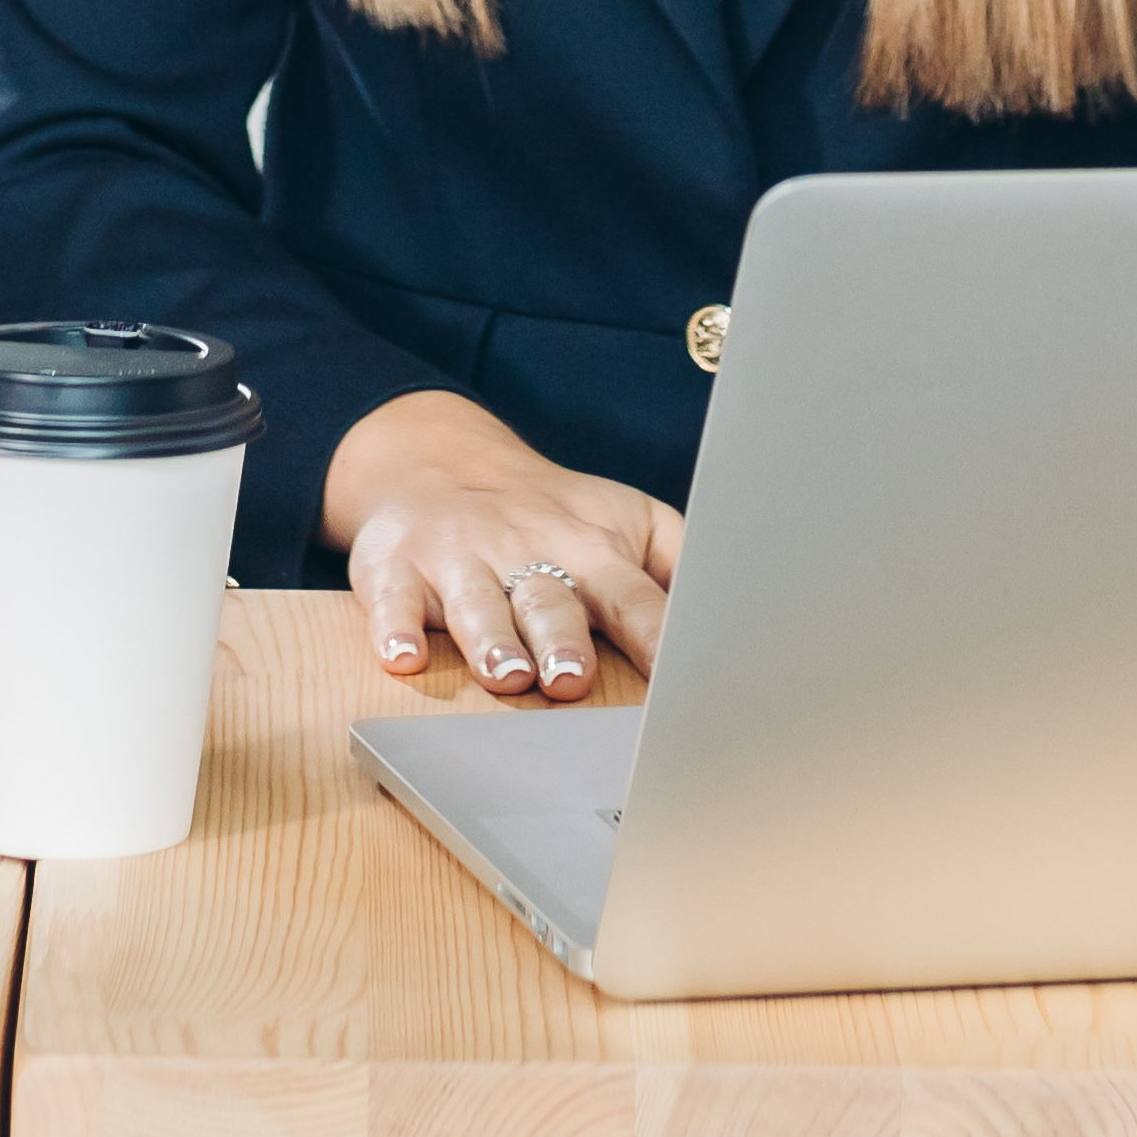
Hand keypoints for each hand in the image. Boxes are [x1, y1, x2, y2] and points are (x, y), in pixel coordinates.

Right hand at [323, 391, 676, 701]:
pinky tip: (400, 656)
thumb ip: (683, 564)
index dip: (660, 636)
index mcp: (591, 548)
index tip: (685, 679)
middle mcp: (525, 551)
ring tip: (506, 674)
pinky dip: (392, 630)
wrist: (436, 458)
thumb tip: (746, 608)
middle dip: (562, 640)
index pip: (634, 597)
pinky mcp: (395, 567)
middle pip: (549, 602)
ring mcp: (458, 559)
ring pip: (476, 606)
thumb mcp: (627, 519)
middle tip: (572, 678)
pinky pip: (390, 600)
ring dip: (491, 641)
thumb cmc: (549, 511)